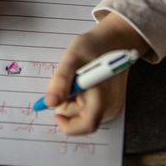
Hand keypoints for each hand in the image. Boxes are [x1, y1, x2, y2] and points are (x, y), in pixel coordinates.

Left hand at [44, 12, 148, 134]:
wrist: (114, 40)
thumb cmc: (93, 46)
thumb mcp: (72, 58)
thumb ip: (61, 81)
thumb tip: (50, 102)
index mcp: (103, 99)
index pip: (85, 126)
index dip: (67, 124)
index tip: (54, 109)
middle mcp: (110, 108)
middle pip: (79, 118)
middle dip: (67, 102)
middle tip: (68, 80)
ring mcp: (111, 106)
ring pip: (82, 112)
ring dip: (73, 99)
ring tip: (77, 78)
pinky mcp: (111, 103)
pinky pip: (88, 107)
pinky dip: (80, 97)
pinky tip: (82, 83)